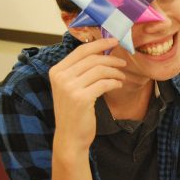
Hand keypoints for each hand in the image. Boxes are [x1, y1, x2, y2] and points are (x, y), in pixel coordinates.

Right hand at [49, 38, 125, 154]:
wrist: (70, 137)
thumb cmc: (74, 111)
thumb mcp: (71, 87)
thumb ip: (80, 70)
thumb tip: (101, 52)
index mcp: (56, 71)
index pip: (80, 50)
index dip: (99, 44)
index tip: (113, 41)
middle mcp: (60, 77)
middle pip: (92, 59)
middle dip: (111, 58)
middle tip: (123, 63)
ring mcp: (69, 88)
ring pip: (99, 70)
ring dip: (114, 72)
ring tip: (121, 77)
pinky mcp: (81, 98)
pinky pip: (104, 83)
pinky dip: (114, 82)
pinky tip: (118, 85)